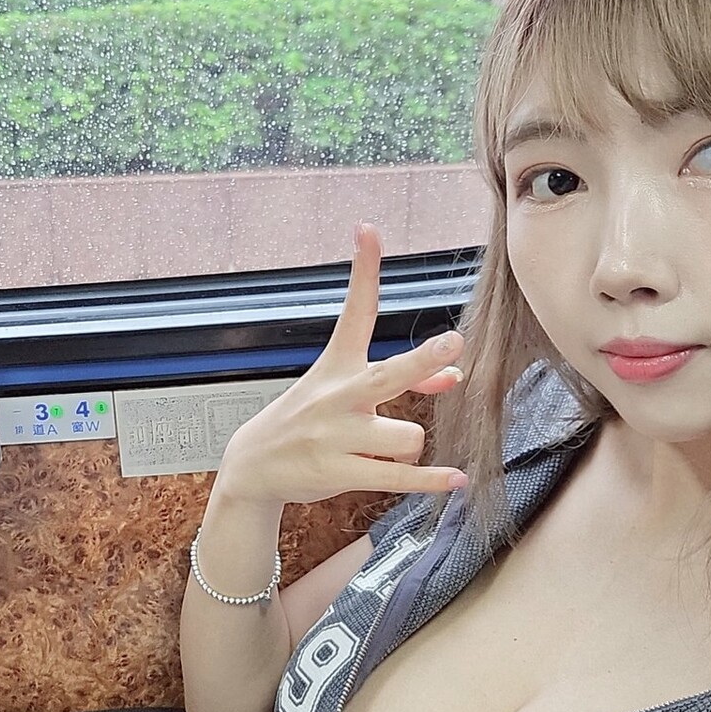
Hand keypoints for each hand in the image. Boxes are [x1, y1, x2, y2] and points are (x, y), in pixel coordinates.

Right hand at [216, 221, 467, 507]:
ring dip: (410, 447)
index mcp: (338, 364)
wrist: (255, 464)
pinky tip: (456, 481)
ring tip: (387, 452)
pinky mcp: (337, 472)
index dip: (364, 271)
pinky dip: (430, 481)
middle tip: (453, 341)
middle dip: (422, 360)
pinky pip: (396, 478)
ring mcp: (336, 435)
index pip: (355, 311)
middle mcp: (338, 395)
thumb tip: (455, 376)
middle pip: (390, 374)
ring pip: (407, 437)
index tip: (368, 230)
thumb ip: (407, 379)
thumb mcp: (347, 389)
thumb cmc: (311, 419)